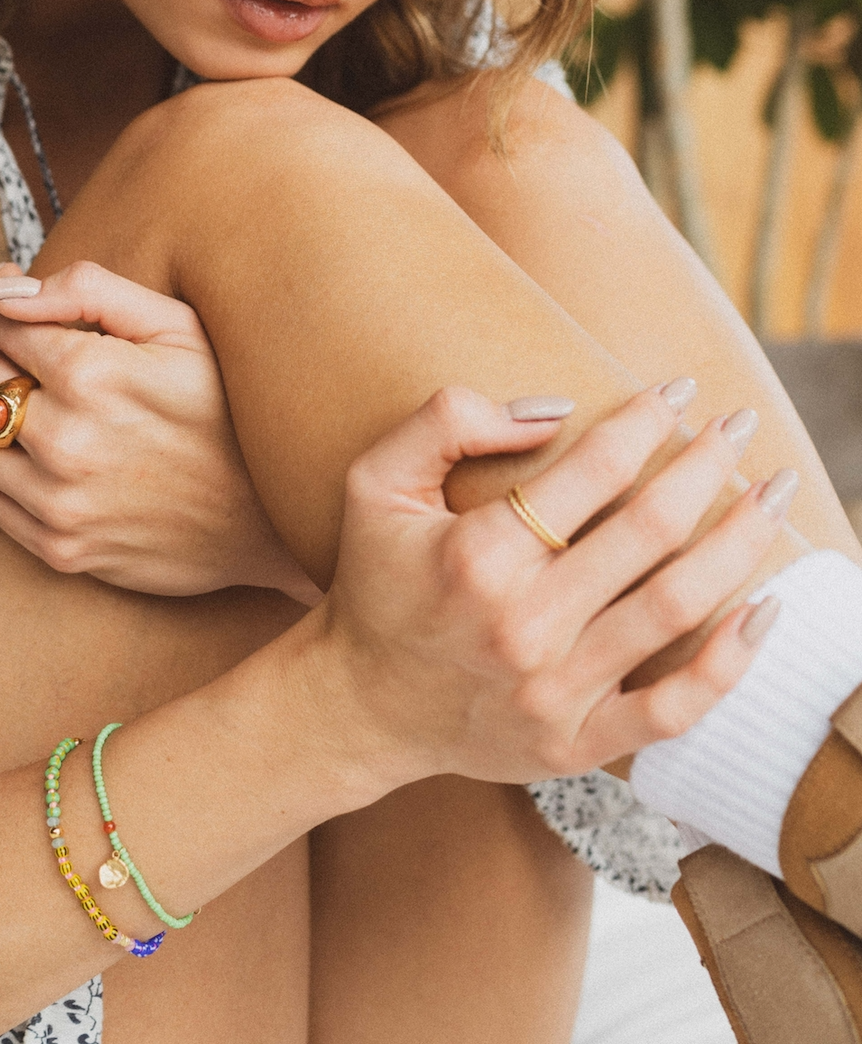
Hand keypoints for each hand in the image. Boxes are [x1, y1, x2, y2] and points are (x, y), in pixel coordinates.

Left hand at [0, 260, 321, 603]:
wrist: (270, 521)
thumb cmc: (228, 409)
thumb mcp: (180, 328)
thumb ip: (91, 290)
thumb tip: (9, 285)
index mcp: (93, 374)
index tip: (7, 301)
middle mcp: (66, 441)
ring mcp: (59, 501)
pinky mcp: (58, 547)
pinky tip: (8, 440)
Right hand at [319, 383, 788, 786]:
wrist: (359, 705)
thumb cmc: (375, 579)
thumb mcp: (376, 480)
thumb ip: (447, 420)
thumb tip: (557, 408)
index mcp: (476, 556)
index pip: (591, 471)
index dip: (646, 421)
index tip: (680, 390)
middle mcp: (522, 625)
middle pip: (649, 531)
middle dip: (707, 465)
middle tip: (739, 425)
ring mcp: (555, 692)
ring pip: (676, 608)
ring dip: (739, 542)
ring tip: (773, 492)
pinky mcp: (576, 743)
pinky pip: (675, 707)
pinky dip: (731, 662)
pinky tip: (765, 609)